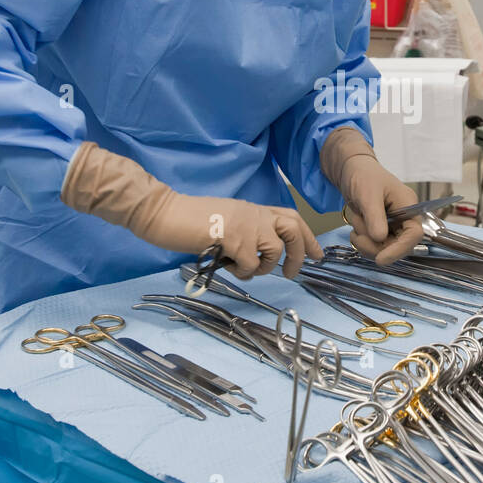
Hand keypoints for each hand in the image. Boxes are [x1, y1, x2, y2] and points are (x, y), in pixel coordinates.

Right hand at [160, 193, 322, 278]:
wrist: (165, 212)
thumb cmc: (188, 220)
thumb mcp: (225, 220)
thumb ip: (244, 232)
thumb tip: (255, 258)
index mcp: (253, 209)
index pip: (290, 217)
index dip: (307, 236)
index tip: (317, 254)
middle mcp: (254, 213)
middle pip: (293, 229)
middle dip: (299, 253)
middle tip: (291, 273)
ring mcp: (246, 224)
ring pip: (275, 250)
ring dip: (264, 267)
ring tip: (244, 269)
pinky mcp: (234, 238)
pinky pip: (251, 264)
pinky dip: (242, 271)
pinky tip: (227, 266)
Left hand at [340, 158, 424, 265]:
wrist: (351, 171)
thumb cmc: (363, 175)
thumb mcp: (368, 194)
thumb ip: (375, 217)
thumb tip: (380, 238)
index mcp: (409, 206)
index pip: (414, 234)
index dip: (400, 249)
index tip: (381, 259)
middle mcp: (404, 218)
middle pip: (399, 246)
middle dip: (376, 246)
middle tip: (357, 236)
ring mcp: (393, 225)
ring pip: (385, 249)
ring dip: (366, 242)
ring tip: (356, 222)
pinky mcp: (382, 230)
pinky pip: (376, 246)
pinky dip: (363, 242)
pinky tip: (355, 229)